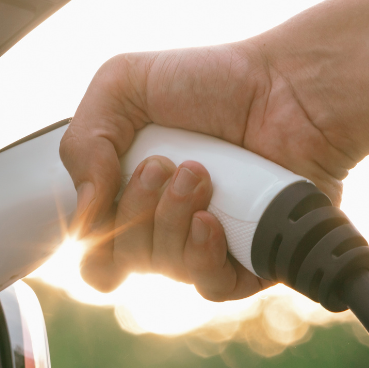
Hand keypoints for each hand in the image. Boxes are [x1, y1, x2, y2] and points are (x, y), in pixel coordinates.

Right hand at [59, 41, 357, 298]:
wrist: (287, 85)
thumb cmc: (213, 80)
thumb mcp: (121, 85)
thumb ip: (81, 143)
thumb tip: (85, 214)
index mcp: (130, 192)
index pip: (92, 247)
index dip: (91, 232)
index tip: (108, 185)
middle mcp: (166, 225)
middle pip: (120, 261)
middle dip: (134, 209)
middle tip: (164, 164)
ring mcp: (208, 245)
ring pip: (164, 269)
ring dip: (170, 219)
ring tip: (200, 174)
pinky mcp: (252, 260)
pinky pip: (212, 287)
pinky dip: (202, 255)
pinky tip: (212, 220)